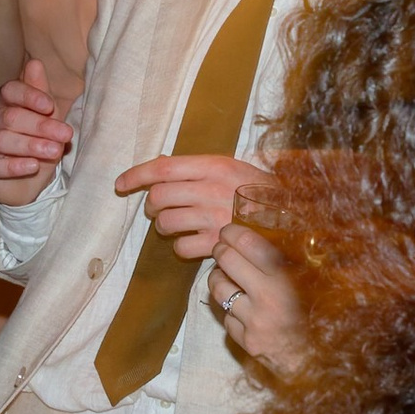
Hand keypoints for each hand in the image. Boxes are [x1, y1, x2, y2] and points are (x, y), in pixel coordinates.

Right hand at [0, 57, 70, 205]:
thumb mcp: (46, 117)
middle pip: (10, 117)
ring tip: (53, 151)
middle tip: (64, 134)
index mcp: (2, 101)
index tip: (50, 106)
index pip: (10, 91)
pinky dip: (13, 166)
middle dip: (39, 125)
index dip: (29, 96)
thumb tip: (35, 62)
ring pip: (0, 140)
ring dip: (30, 145)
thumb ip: (40, 92)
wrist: (31, 182)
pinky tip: (32, 166)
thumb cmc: (38, 142)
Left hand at [111, 154, 281, 263]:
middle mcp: (211, 190)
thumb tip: (162, 166)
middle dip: (152, 206)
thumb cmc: (261, 192)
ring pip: (165, 223)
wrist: (294, 219)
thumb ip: (199, 168)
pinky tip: (194, 242)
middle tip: (159, 209)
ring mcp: (214, 219)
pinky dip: (182, 246)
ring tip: (178, 225)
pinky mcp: (218, 245)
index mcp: (214, 166)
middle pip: (158, 197)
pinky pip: (182, 247)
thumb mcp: (233, 168)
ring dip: (165, 227)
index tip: (120, 184)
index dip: (136, 175)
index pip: (162, 168)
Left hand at [210, 218, 307, 373]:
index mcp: (286, 278)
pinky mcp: (245, 341)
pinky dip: (230, 310)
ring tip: (225, 275)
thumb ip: (291, 261)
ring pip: (219, 288)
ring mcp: (253, 321)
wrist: (317, 359)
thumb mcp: (311, 283)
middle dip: (221, 251)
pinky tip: (240, 308)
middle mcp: (267, 298)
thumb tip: (269, 235)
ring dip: (219, 278)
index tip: (229, 231)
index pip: (249, 244)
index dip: (233, 233)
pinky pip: (226, 317)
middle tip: (222, 249)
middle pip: (227, 261)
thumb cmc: (318, 316)